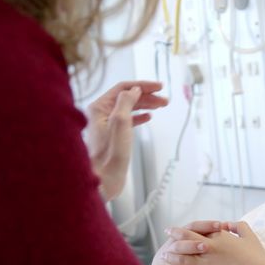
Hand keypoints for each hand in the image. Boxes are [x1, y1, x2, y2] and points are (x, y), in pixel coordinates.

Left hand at [84, 81, 167, 199]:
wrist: (103, 179)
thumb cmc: (110, 153)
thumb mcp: (120, 122)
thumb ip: (126, 102)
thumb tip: (135, 90)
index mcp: (99, 107)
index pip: (123, 88)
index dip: (143, 86)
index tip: (159, 87)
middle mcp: (101, 113)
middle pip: (127, 97)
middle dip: (147, 96)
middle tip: (164, 100)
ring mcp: (106, 124)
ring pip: (129, 108)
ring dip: (146, 105)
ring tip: (161, 106)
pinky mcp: (112, 136)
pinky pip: (127, 120)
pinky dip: (139, 116)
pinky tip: (149, 117)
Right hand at [149, 220, 223, 264]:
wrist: (163, 263)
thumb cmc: (186, 248)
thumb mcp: (195, 237)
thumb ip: (210, 232)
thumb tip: (230, 225)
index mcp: (185, 233)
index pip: (195, 226)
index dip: (207, 225)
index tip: (221, 225)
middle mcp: (177, 242)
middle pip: (185, 239)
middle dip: (195, 243)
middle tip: (206, 245)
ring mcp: (172, 256)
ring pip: (181, 257)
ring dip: (192, 262)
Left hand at [163, 221, 264, 264]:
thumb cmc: (256, 255)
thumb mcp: (249, 235)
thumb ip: (238, 226)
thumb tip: (229, 223)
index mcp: (218, 238)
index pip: (194, 231)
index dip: (180, 231)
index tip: (172, 230)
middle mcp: (209, 250)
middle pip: (185, 244)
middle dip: (173, 241)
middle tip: (166, 241)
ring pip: (184, 261)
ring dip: (173, 259)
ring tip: (165, 258)